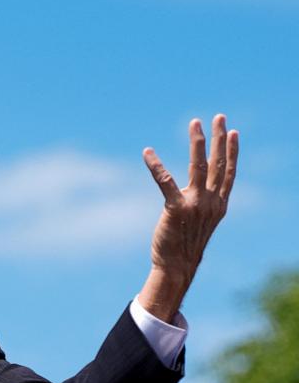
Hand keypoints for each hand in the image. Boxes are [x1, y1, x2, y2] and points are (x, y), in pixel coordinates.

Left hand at [137, 115, 238, 321]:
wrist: (177, 266)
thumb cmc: (186, 244)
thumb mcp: (202, 222)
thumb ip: (204, 204)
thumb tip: (197, 191)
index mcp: (219, 204)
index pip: (229, 172)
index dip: (232, 152)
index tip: (233, 132)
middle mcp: (211, 201)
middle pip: (218, 163)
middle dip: (219, 138)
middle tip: (219, 117)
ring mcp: (195, 204)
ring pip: (198, 166)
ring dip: (197, 142)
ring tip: (195, 123)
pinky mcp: (176, 208)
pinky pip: (165, 181)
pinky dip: (155, 165)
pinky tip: (148, 152)